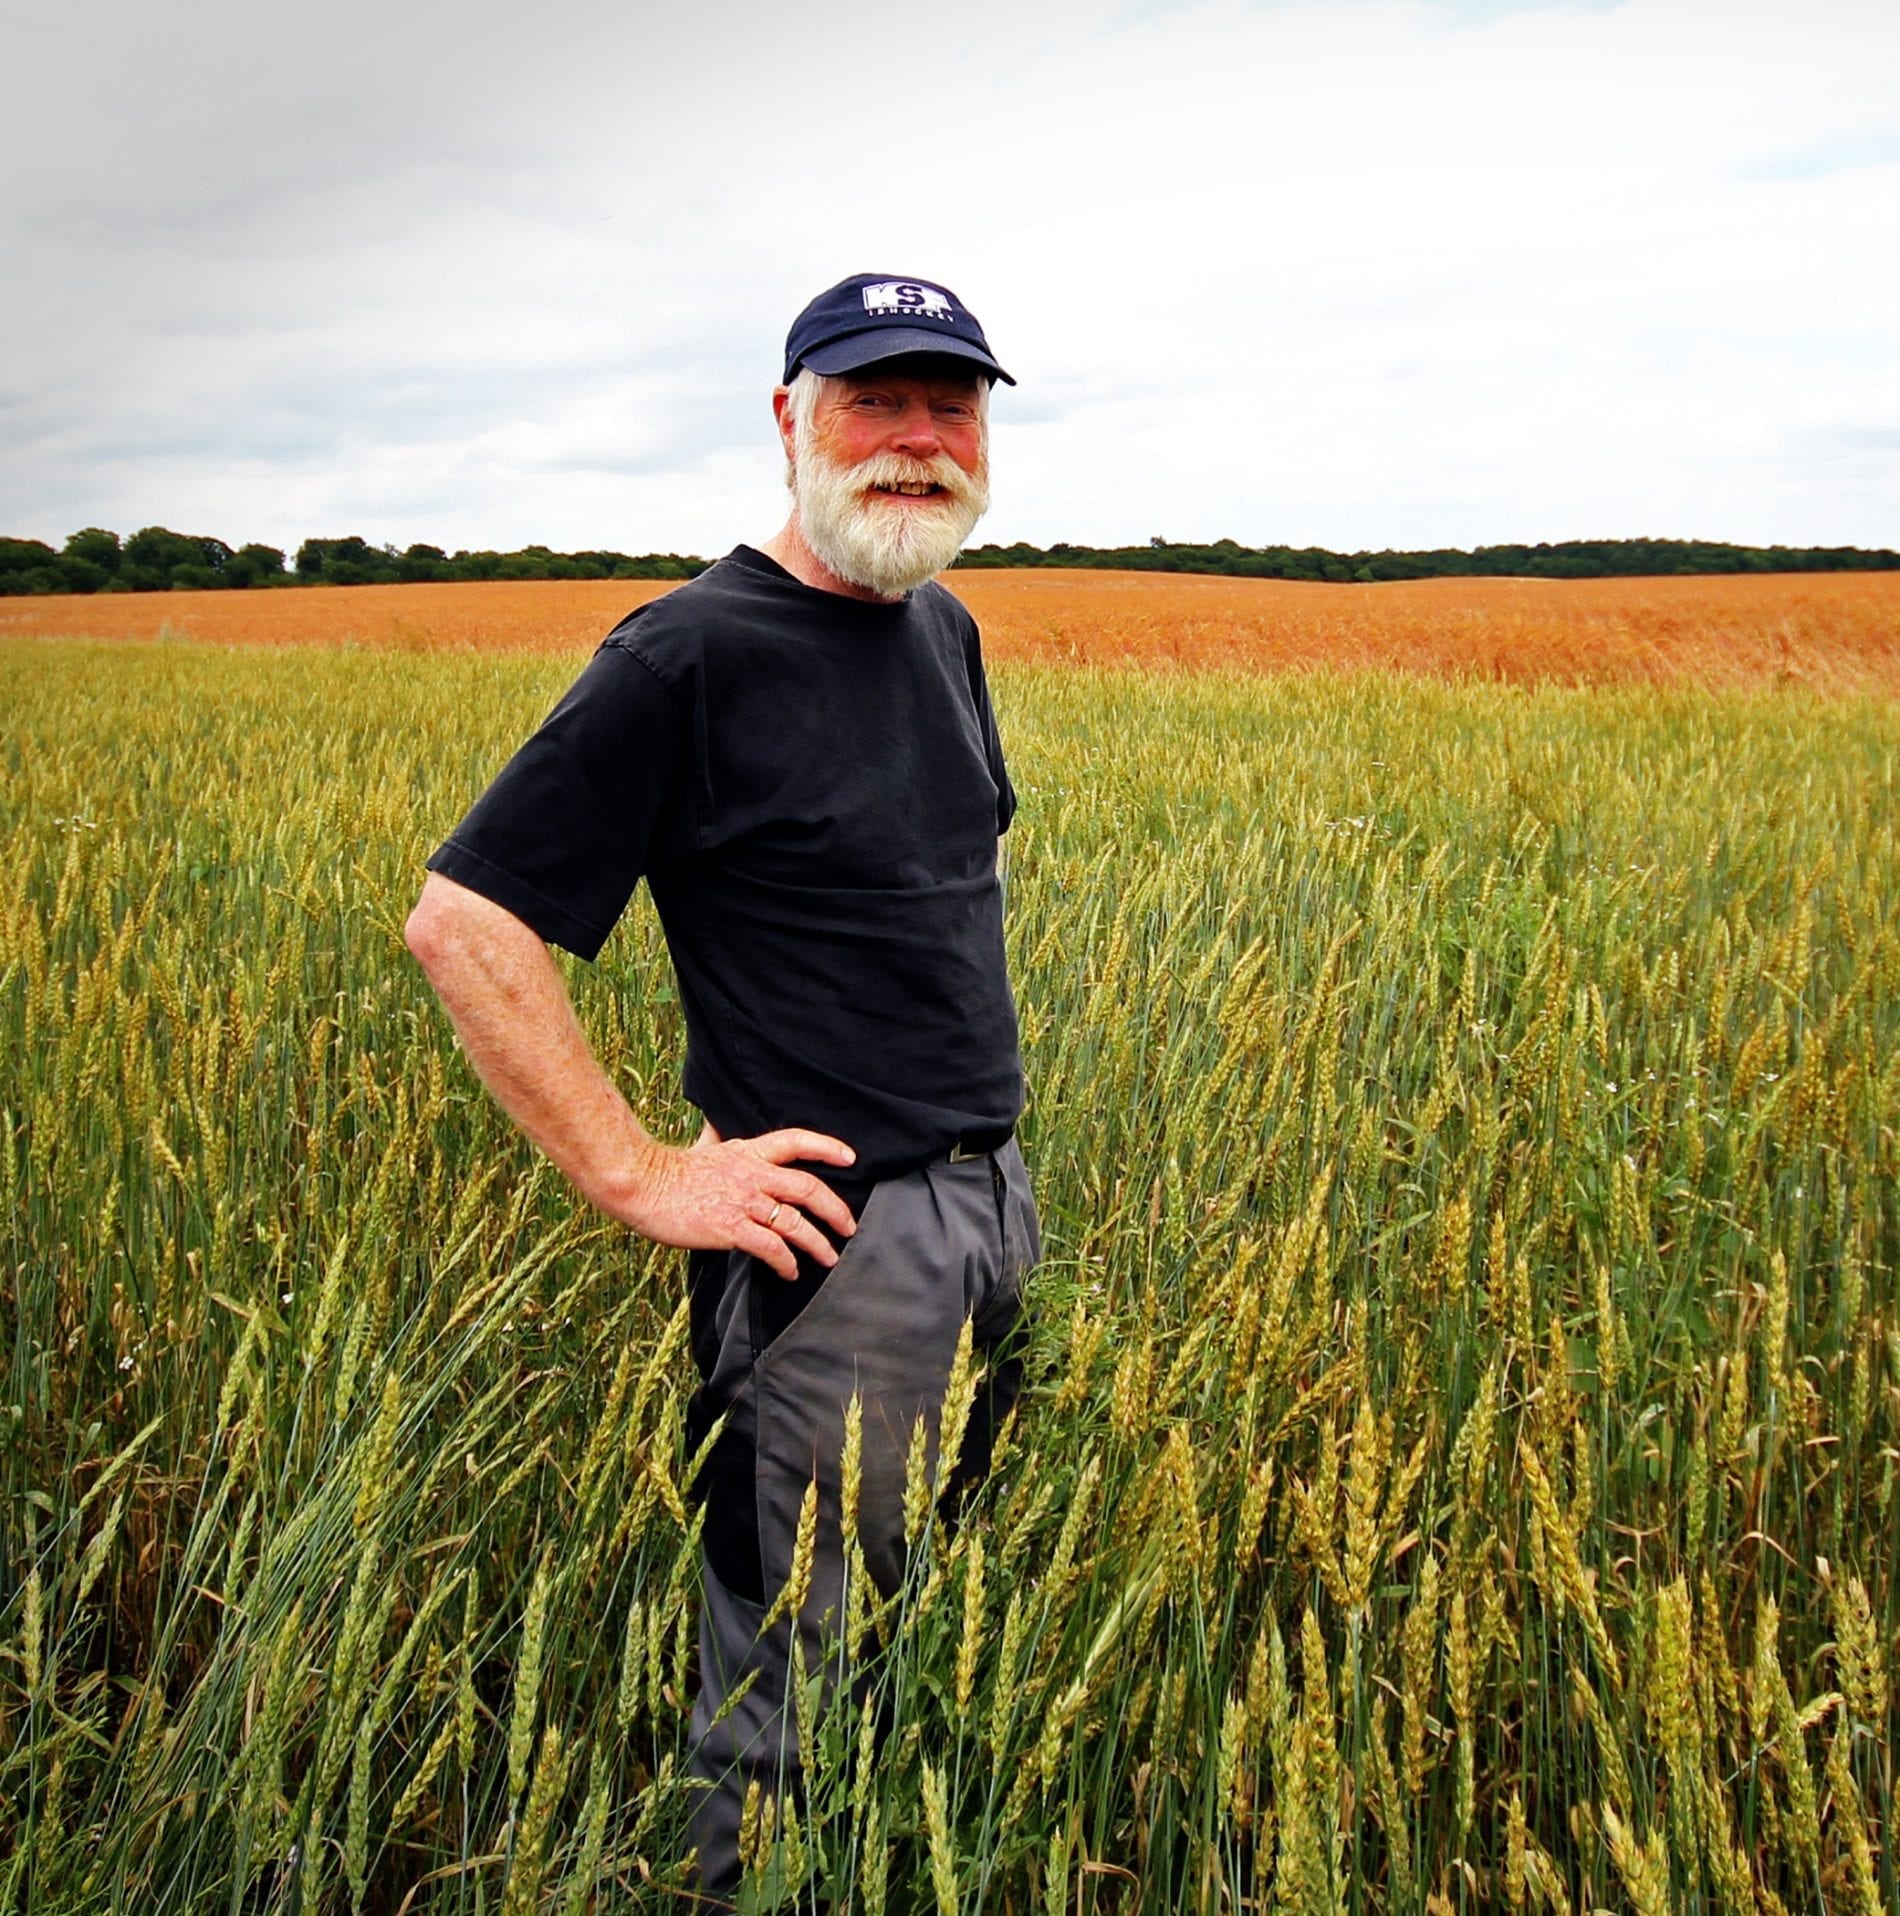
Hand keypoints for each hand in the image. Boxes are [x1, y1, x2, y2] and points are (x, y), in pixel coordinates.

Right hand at [616, 1125, 857, 1280]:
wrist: (643, 1184)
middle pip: (808, 1188)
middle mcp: (753, 1174)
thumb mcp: (704, 1147)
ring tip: (829, 1258)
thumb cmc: (669, 1171)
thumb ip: (721, 1143)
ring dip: (818, 1244)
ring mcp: (743, 1202)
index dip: (827, 1147)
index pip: (796, 1141)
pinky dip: (786, 1263)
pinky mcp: (730, 1228)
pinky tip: (790, 1272)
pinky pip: (771, 1248)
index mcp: (748, 1152)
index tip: (850, 1157)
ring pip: (795, 1223)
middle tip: (849, 1227)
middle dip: (835, 1210)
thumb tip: (716, 1128)